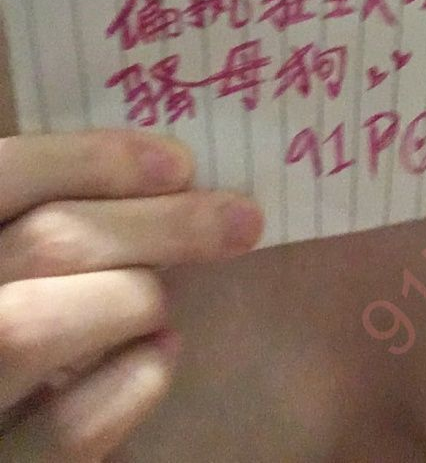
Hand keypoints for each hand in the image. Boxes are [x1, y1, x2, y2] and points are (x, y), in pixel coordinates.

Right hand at [0, 130, 262, 461]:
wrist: (55, 402)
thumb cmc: (49, 293)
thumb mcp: (35, 252)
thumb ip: (60, 211)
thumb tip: (166, 167)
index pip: (2, 172)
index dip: (88, 159)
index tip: (178, 163)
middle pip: (45, 243)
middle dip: (157, 224)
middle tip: (239, 219)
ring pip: (33, 327)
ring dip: (132, 300)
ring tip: (165, 302)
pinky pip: (68, 427)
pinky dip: (134, 381)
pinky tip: (160, 356)